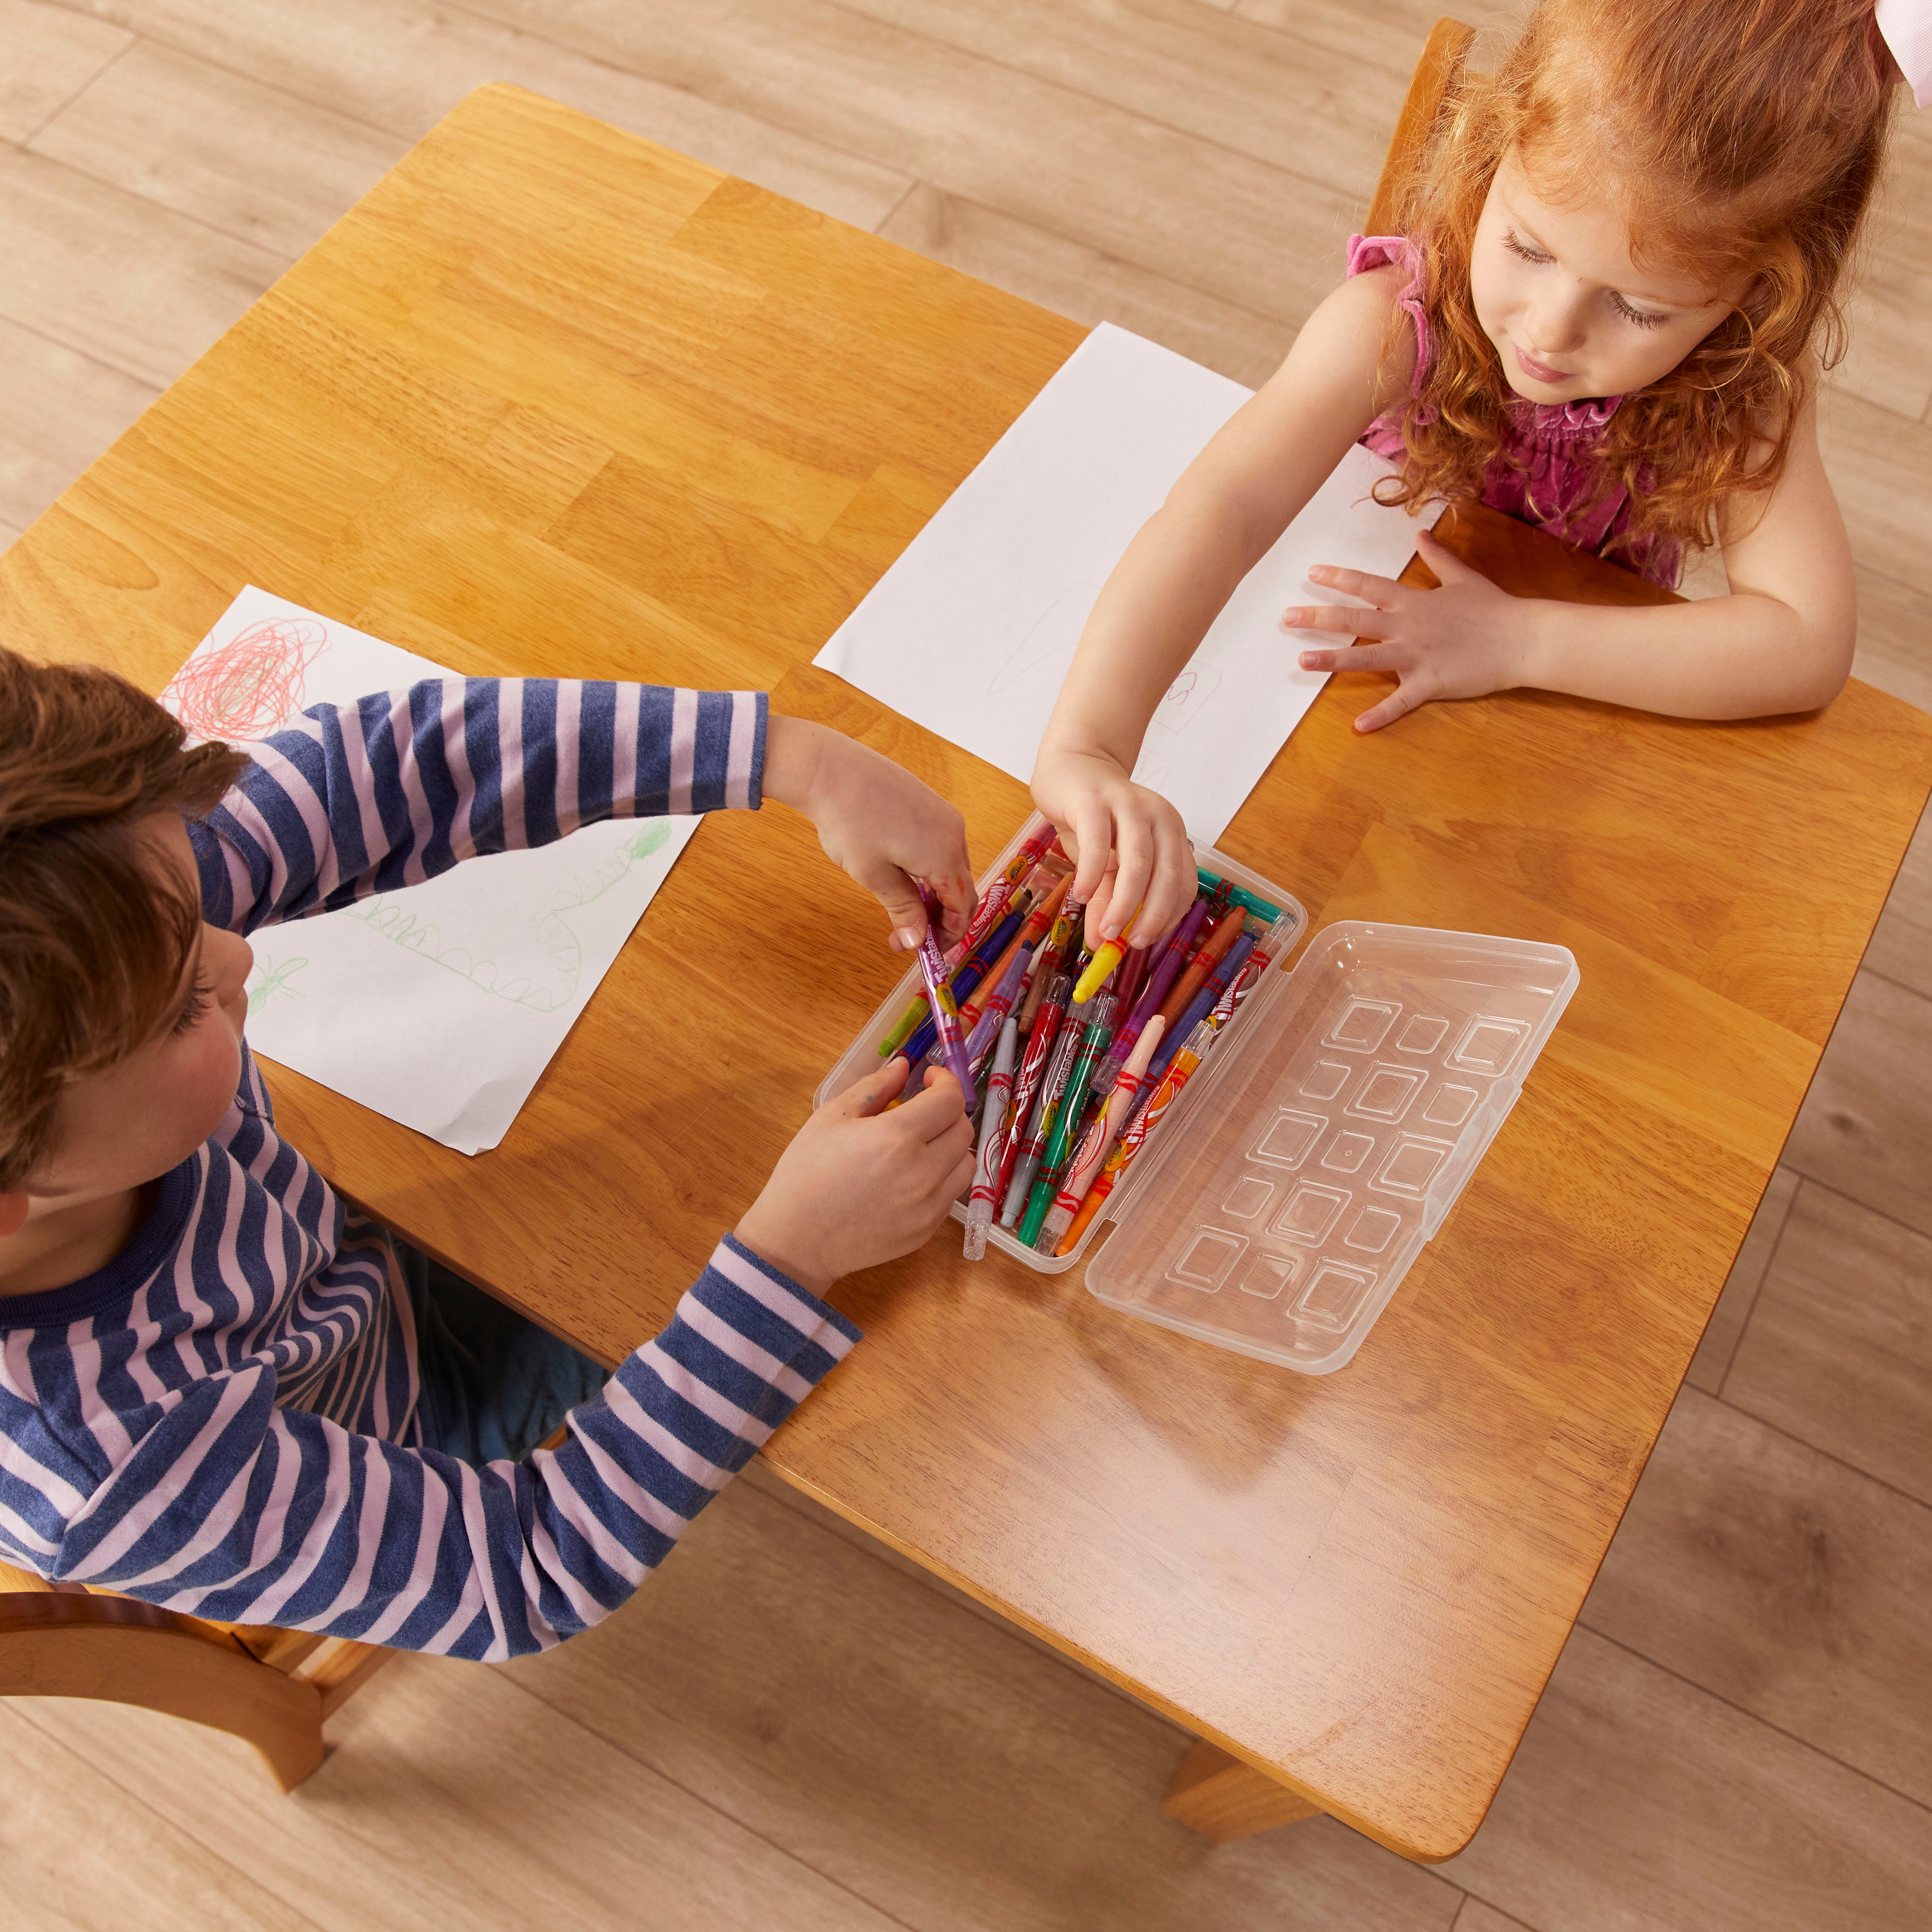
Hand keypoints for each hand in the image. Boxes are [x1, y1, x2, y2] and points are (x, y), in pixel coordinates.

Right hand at [734, 1059, 975, 1296]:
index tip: (930, 1080)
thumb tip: (905, 1066)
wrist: (797, 1240)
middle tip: (923, 1109)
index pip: (950, 1100)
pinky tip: (913, 1175)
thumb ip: (874, 1087)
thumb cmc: (806, 1173)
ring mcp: (929, 1205)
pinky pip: (952, 1193)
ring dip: (952, 1145)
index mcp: (897, 1137)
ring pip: (966, 1163)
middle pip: (963, 1129)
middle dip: (948, 1111)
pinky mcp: (928, 1229)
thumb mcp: (831, 1118)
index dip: (946, 1081)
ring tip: (923, 1143)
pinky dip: (942, 1176)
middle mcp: (923, 1172)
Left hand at [763, 716, 975, 950]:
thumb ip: (902, 910)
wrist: (830, 769)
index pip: (962, 907)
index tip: (929, 951)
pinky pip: (941, 844)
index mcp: (944, 856)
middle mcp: (954, 833)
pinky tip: (904, 873)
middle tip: (914, 934)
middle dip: (943, 916)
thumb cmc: (849, 822)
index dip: (949, 935)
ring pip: (951, 865)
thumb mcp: (875, 876)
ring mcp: (943, 814)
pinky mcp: (929, 802)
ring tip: (905, 905)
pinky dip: (930, 867)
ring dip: (936, 891)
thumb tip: (916, 941)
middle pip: (961, 887)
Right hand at [1029, 746, 1195, 947]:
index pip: (1183, 882)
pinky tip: (1081, 896)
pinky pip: (1098, 842)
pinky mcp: (1094, 800)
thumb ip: (1107, 901)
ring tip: (1107, 932)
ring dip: (1124, 902)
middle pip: (1166, 874)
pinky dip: (1091, 874)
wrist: (1070, 767)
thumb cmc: (1092, 819)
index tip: (1145, 941)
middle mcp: (1158, 817)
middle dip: (1152, 916)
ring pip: (1138, 861)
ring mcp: (1128, 805)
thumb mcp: (1103, 865)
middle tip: (1131, 944)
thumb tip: (1100, 945)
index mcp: (1171, 833)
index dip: (1169, 916)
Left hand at [1285, 529, 1535, 731]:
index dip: (1340, 579)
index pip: (1369, 586)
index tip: (1311, 573)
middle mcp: (1409, 626)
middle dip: (1319, 617)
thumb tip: (1421, 533)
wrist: (1522, 638)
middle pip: (1356, 620)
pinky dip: (1380, 715)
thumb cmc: (1494, 608)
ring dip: (1332, 661)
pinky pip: (1401, 701)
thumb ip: (1437, 558)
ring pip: (1367, 658)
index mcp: (1414, 601)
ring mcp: (1417, 655)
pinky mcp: (1430, 683)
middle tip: (1286, 617)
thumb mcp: (1463, 577)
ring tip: (1301, 662)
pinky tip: (1358, 726)